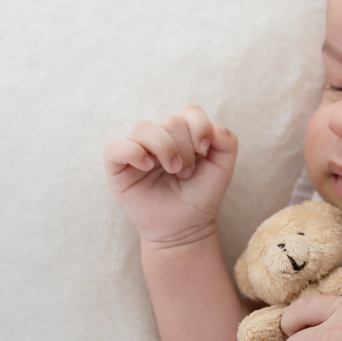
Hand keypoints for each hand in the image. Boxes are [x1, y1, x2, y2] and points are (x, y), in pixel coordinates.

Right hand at [103, 105, 237, 246]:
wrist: (185, 228)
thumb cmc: (200, 197)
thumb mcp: (222, 169)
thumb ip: (227, 142)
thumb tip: (212, 125)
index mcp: (181, 135)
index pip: (188, 112)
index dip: (198, 126)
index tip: (204, 150)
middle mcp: (157, 139)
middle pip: (169, 121)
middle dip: (185, 147)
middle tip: (186, 173)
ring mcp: (136, 151)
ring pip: (143, 128)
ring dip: (164, 148)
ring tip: (173, 171)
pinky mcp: (117, 168)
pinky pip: (115, 148)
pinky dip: (133, 152)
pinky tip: (147, 166)